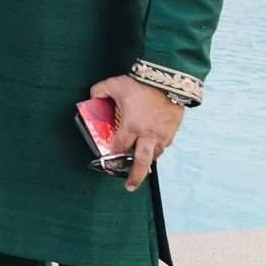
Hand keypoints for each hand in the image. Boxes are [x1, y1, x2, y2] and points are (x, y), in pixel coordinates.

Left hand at [91, 72, 183, 192]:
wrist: (169, 79)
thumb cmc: (141, 83)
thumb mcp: (116, 84)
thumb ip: (100, 91)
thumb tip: (92, 96)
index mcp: (132, 126)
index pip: (119, 147)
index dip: (113, 156)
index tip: (109, 162)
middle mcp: (148, 134)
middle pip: (141, 162)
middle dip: (135, 176)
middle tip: (129, 186)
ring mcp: (162, 134)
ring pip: (154, 154)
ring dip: (147, 160)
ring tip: (141, 165)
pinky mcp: (173, 130)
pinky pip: (165, 144)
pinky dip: (158, 148)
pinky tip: (153, 146)